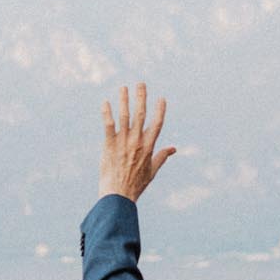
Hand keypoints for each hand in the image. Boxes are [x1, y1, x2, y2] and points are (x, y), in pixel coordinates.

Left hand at [100, 83, 176, 201]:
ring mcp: (123, 143)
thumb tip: (174, 148)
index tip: (161, 98)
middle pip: (141, 115)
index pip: (157, 124)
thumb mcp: (152, 171)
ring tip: (123, 87)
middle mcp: (137, 142)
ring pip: (125, 117)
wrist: (118, 196)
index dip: (160, 110)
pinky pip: (108, 126)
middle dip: (141, 98)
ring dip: (124, 100)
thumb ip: (162, 156)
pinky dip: (107, 113)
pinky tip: (105, 102)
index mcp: (149, 147)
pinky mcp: (109, 145)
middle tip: (141, 83)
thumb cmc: (135, 185)